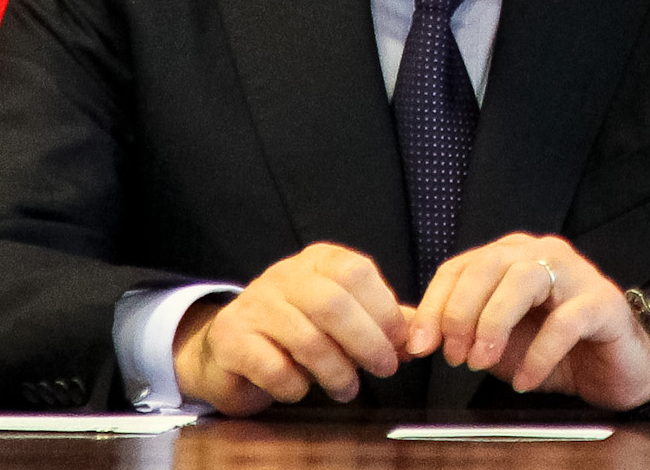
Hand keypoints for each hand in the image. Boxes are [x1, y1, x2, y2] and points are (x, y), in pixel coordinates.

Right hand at [172, 243, 408, 413]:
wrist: (230, 350)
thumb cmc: (297, 330)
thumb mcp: (342, 317)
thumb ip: (380, 322)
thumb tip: (419, 338)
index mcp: (317, 260)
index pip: (357, 272)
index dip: (384, 309)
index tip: (399, 342)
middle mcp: (284, 276)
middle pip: (334, 305)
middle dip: (367, 342)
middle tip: (384, 370)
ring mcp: (254, 306)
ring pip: (306, 339)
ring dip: (336, 372)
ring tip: (348, 389)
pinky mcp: (232, 340)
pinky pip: (273, 367)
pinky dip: (296, 385)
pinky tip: (301, 390)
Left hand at [408, 232, 649, 410]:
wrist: (614, 368)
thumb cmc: (553, 349)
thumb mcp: (494, 341)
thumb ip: (457, 332)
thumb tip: (406, 335)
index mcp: (511, 257)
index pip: (459, 267)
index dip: (433, 306)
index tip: (420, 346)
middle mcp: (542, 254)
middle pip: (486, 266)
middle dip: (460, 313)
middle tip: (455, 356)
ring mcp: (575, 274)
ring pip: (523, 280)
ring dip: (493, 323)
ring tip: (483, 362)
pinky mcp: (602, 303)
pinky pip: (564, 321)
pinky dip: (538, 353)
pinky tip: (525, 379)